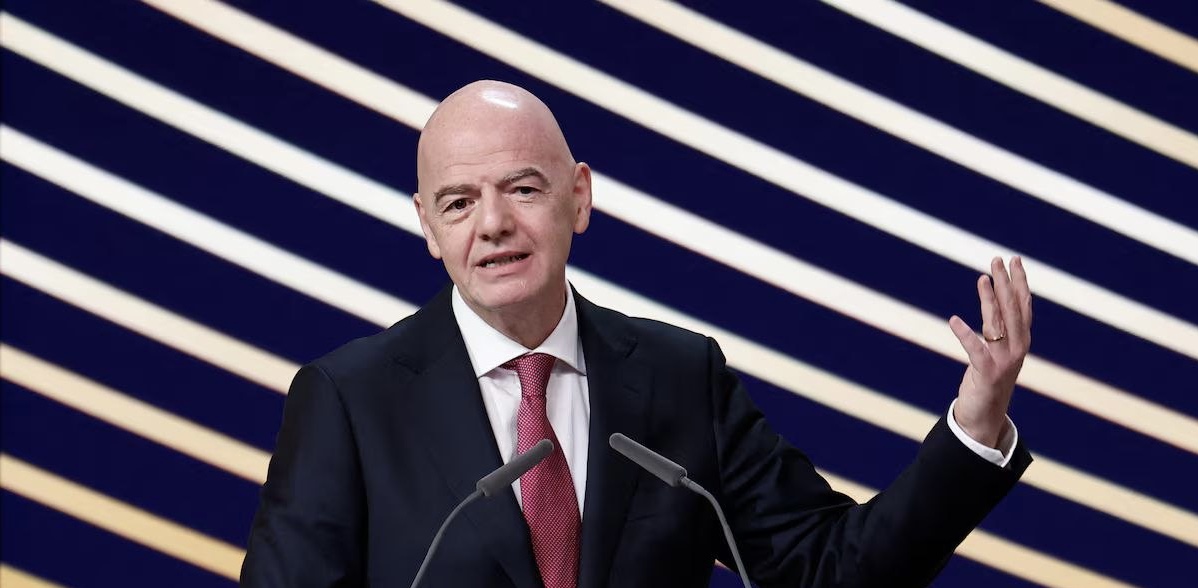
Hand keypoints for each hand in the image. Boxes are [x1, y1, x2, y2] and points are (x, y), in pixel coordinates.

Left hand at [948, 257, 1031, 447]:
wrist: (985, 416)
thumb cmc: (988, 378)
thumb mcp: (998, 350)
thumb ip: (999, 328)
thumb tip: (995, 300)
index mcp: (1021, 341)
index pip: (1023, 306)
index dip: (1019, 283)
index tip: (1014, 261)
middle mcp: (1017, 348)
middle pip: (1013, 309)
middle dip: (1006, 283)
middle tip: (998, 259)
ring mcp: (1004, 361)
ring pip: (998, 324)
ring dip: (989, 299)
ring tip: (982, 278)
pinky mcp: (987, 373)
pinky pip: (976, 350)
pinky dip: (964, 335)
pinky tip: (954, 320)